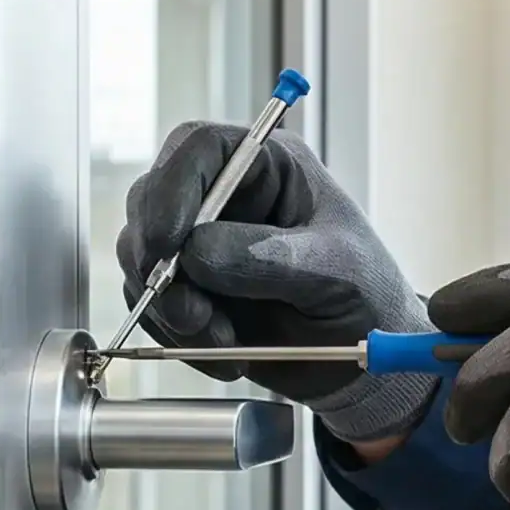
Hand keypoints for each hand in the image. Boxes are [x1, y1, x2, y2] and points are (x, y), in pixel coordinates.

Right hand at [117, 121, 435, 442]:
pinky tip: (224, 351)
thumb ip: (270, 258)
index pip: (200, 148)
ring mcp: (202, 244)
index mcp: (269, 167)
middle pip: (152, 201)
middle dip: (159, 262)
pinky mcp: (190, 290)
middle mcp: (227, 198)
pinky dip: (175, 335)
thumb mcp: (337, 271)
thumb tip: (200, 252)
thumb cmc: (367, 297)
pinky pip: (151, 305)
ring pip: (142, 259)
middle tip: (191, 313)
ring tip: (223, 341)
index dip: (172, 187)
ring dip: (170, 309)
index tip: (166, 242)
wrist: (363, 361)